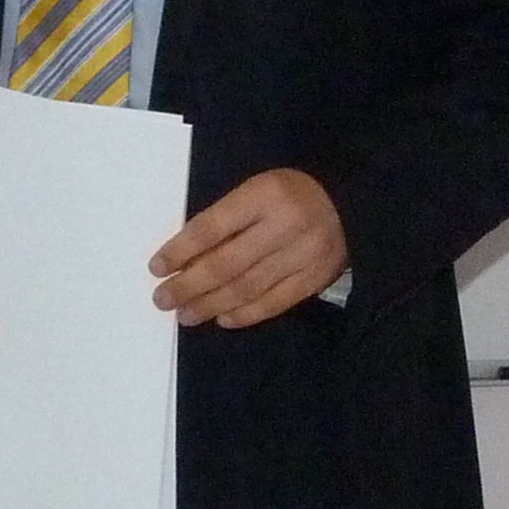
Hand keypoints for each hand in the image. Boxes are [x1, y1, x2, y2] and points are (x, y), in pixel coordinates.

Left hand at [151, 168, 344, 328]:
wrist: (351, 203)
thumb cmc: (292, 193)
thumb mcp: (257, 189)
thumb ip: (228, 218)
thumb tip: (186, 257)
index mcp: (264, 195)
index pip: (212, 227)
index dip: (181, 250)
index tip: (157, 268)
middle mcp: (283, 226)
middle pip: (227, 264)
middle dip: (189, 285)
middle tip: (163, 299)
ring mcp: (302, 255)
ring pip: (247, 287)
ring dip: (211, 304)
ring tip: (185, 314)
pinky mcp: (316, 279)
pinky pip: (275, 302)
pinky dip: (245, 314)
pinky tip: (222, 318)